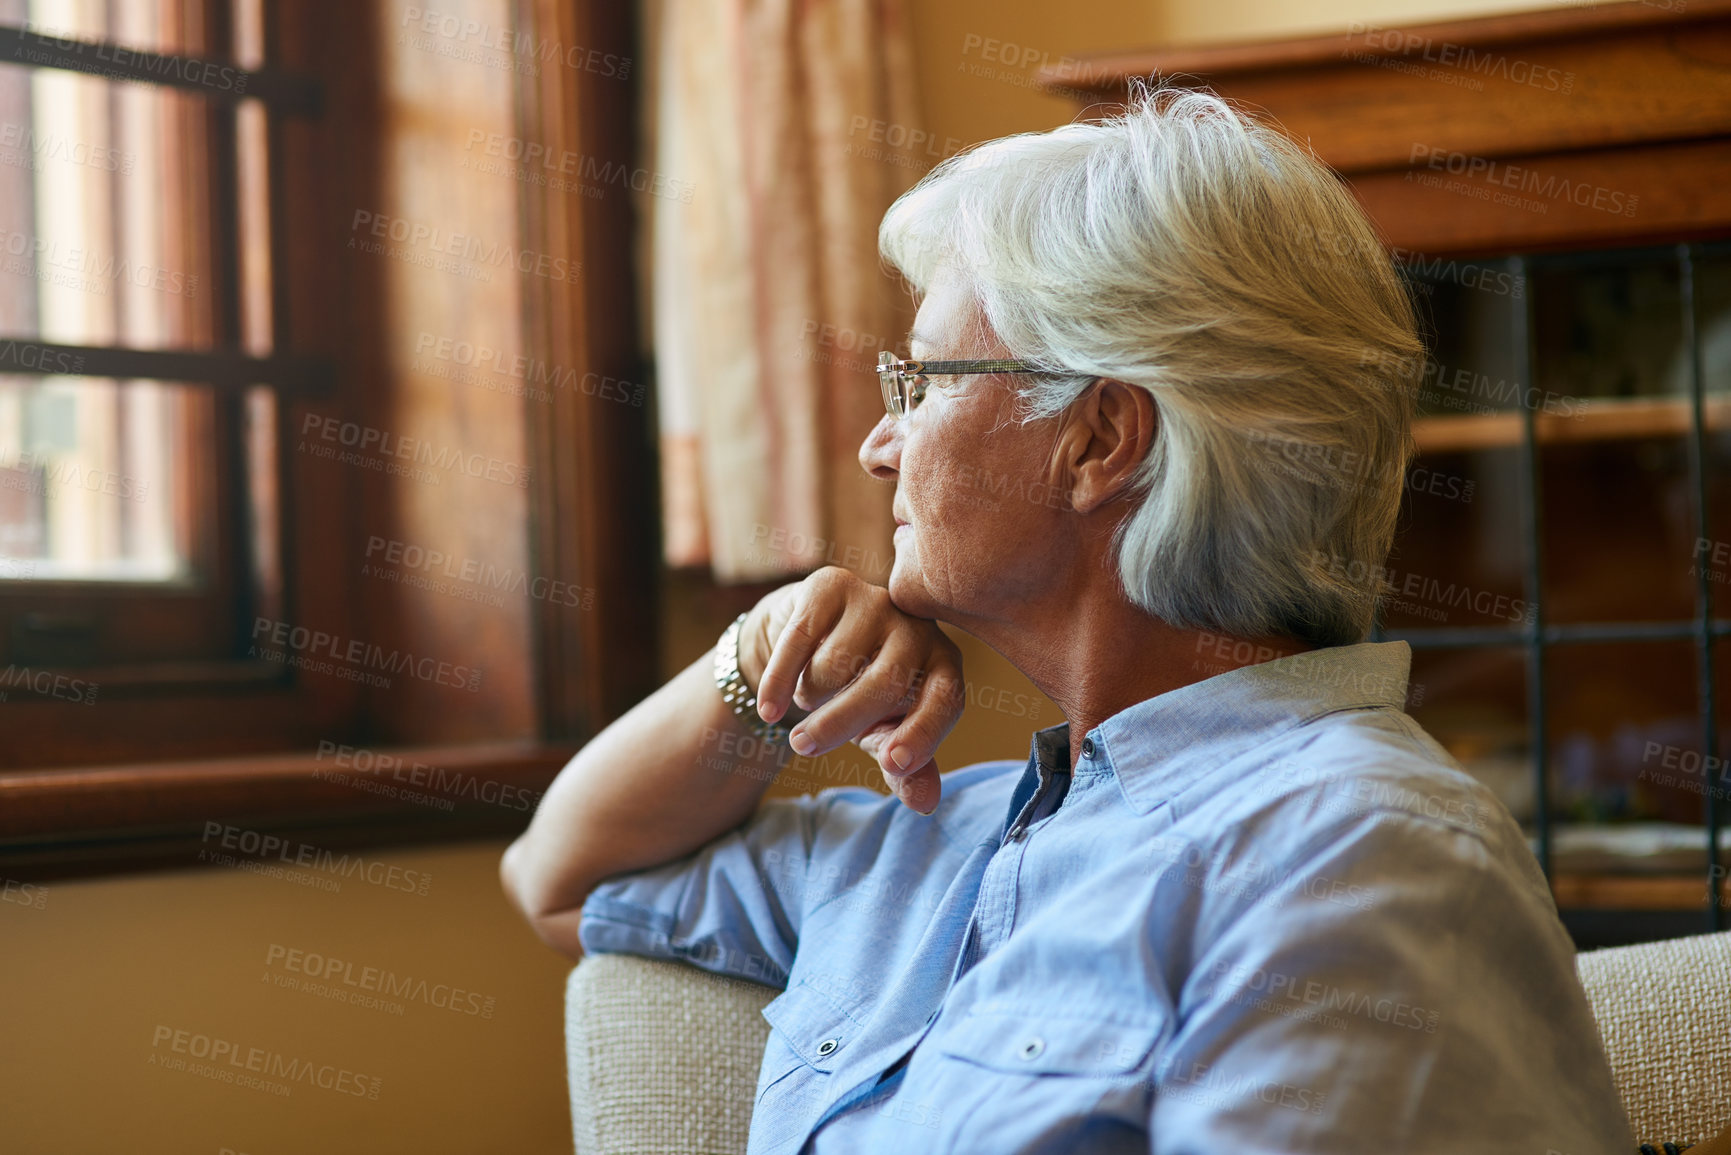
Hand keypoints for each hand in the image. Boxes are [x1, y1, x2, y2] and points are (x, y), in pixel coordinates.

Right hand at [739, 567, 964, 813]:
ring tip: (810, 700)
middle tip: (804, 748)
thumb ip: (906, 767)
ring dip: (812, 695)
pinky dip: (779, 679)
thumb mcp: (884, 733)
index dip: (922, 733)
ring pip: (837, 663)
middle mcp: (918, 628)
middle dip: (840, 723)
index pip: (946, 700)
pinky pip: (801, 639)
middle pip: (885, 683)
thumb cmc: (860, 696)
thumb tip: (925, 803)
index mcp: (944, 666)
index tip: (891, 764)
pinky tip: (768, 707)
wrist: (811, 643)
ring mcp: (876, 601)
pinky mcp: (832, 586)